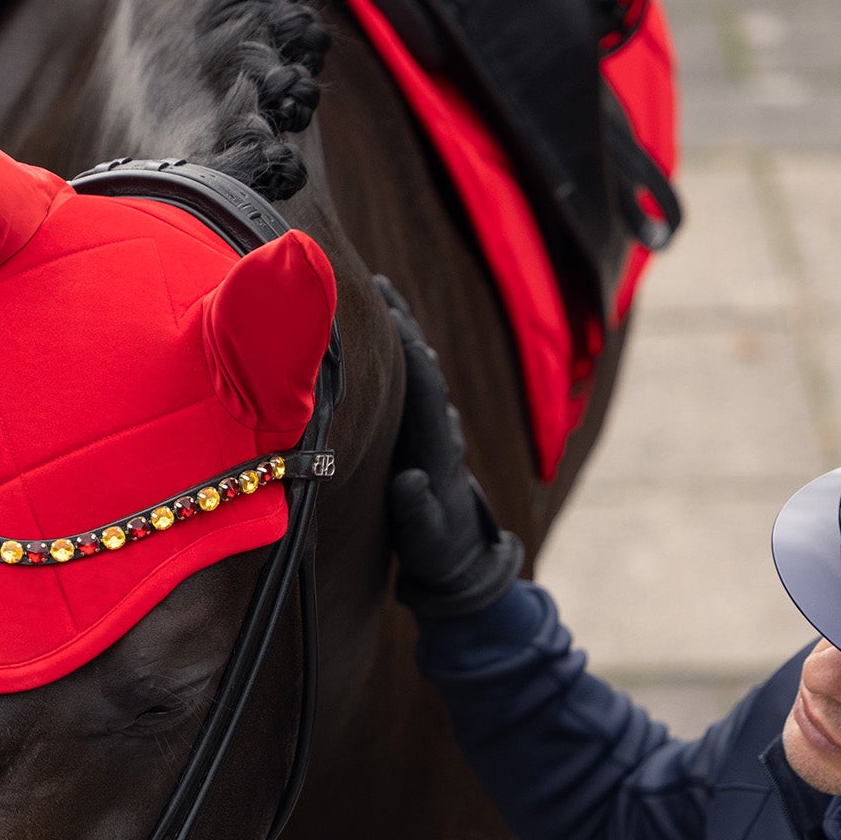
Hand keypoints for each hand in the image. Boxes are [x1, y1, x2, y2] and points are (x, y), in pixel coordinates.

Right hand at [376, 277, 524, 616]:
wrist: (463, 557)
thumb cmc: (438, 549)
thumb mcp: (426, 538)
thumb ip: (416, 510)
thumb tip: (409, 481)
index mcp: (439, 449)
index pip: (424, 388)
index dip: (408, 350)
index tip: (388, 313)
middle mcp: (441, 428)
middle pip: (423, 364)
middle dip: (403, 322)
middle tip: (377, 281)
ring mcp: (435, 426)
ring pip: (418, 366)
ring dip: (401, 328)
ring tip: (378, 289)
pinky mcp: (426, 429)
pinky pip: (412, 379)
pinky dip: (400, 349)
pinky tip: (385, 327)